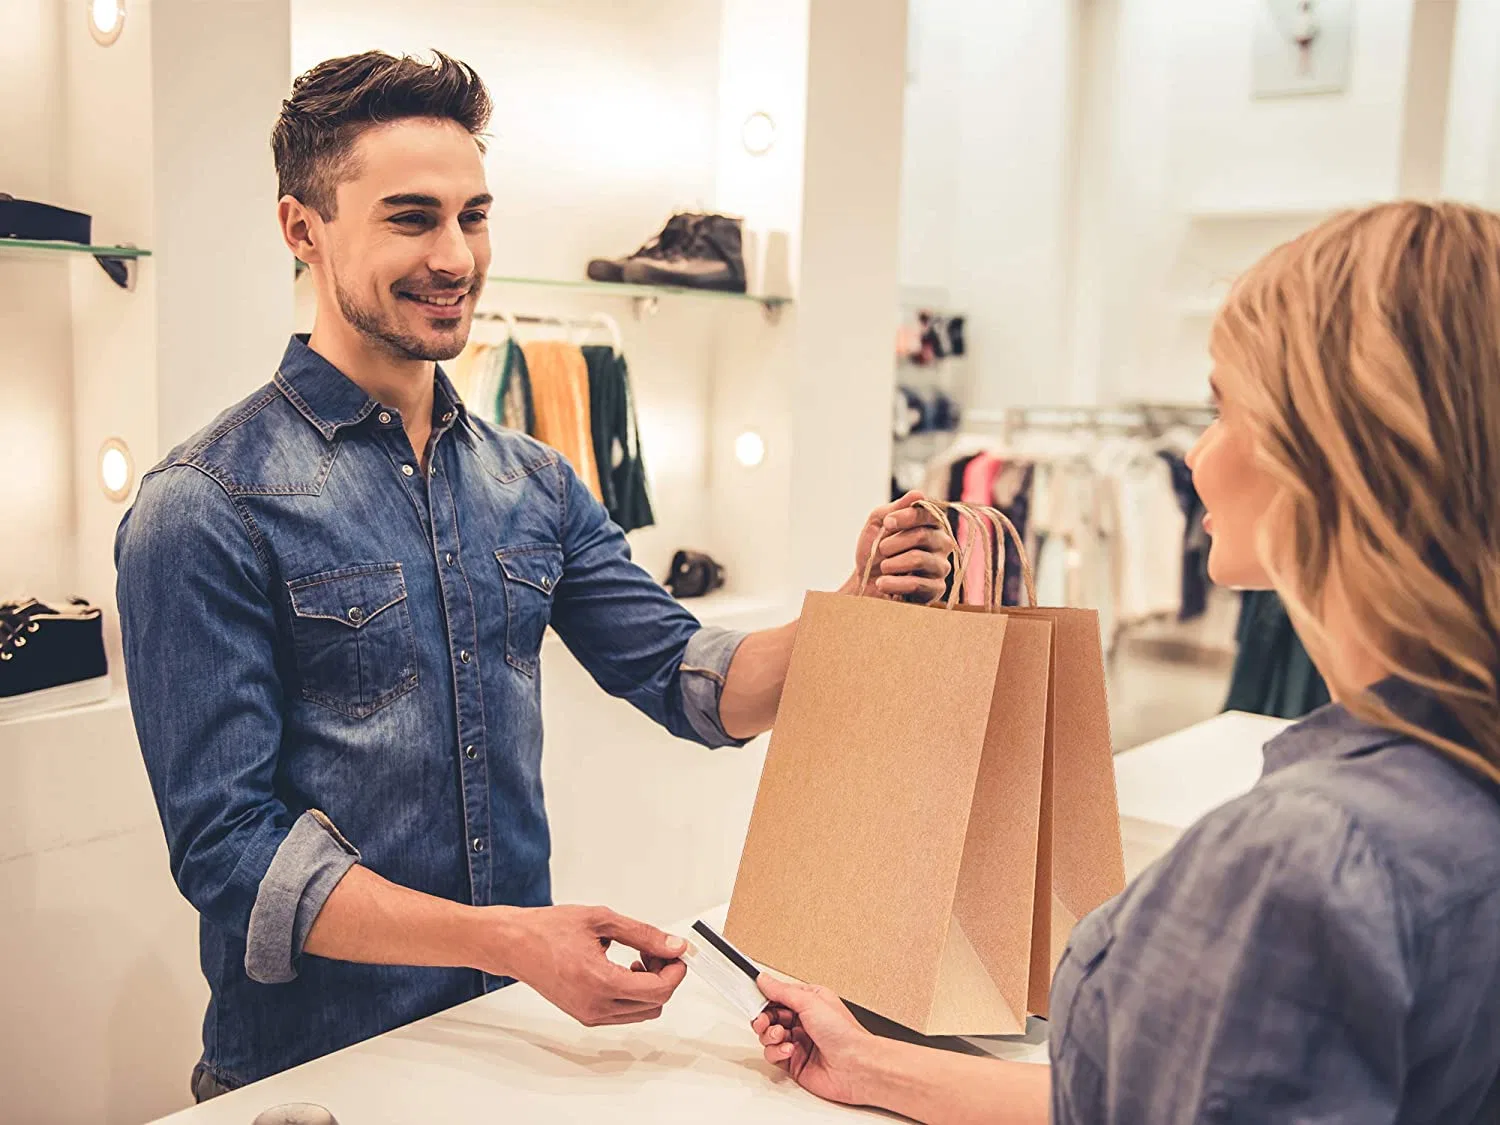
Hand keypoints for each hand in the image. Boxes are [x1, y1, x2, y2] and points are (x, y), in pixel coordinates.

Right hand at [490, 905, 687, 1026]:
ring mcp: (589, 1014)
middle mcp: (595, 1005)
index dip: (675, 971)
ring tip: (638, 958)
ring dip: (650, 987)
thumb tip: (673, 945)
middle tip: (656, 951)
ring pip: (642, 1012)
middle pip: (655, 1005)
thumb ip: (643, 934)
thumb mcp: (602, 920)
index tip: (676, 953)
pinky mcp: (585, 1016)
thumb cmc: (549, 930)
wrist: (516, 944)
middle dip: (664, 977)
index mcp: (599, 981)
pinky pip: (624, 1013)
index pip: (658, 990)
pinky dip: (634, 994)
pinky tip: (624, 969)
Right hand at [752, 974, 883, 1106]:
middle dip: (763, 1018)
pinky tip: (788, 1050)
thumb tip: (764, 979)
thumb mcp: (810, 1001)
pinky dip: (776, 1052)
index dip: (765, 998)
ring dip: (770, 1035)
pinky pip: (773, 1055)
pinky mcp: (794, 1062)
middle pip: (770, 1017)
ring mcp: (798, 1042)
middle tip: (763, 1021)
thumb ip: (782, 991)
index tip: (753, 999)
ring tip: (780, 1035)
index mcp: (810, 1002)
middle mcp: (804, 1021)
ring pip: (768, 1036)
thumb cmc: (844, 1033)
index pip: (779, 996)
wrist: (855, 1066)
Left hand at [848, 491, 950, 603]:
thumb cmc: (874, 552)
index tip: (887, 523)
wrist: (865, 585)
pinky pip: (917, 584)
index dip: (906, 516)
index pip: (928, 513)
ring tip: (882, 568)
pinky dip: (894, 583)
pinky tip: (882, 583)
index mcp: (930, 524)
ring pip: (918, 559)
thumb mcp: (877, 525)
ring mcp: (941, 567)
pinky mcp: (936, 589)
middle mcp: (942, 543)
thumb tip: (918, 493)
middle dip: (893, 543)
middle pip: (922, 536)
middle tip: (881, 550)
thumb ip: (895, 509)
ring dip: (892, 564)